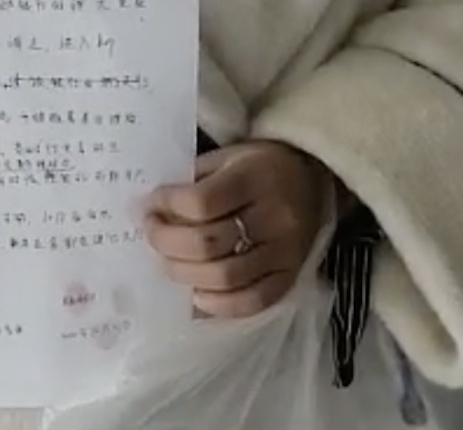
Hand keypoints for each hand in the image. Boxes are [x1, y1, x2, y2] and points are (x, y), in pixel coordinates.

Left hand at [146, 141, 330, 317]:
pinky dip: (219, 305)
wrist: (313, 179)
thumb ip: (193, 179)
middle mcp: (274, 217)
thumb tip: (152, 209)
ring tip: (169, 261)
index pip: (201, 202)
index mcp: (255, 178)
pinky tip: (197, 294)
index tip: (149, 205)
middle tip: (152, 234)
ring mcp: (285, 252)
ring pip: (225, 277)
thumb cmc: (260, 166)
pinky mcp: (291, 277)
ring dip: (184, 274)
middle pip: (207, 245)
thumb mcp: (227, 156)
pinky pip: (252, 301)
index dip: (166, 207)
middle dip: (166, 243)